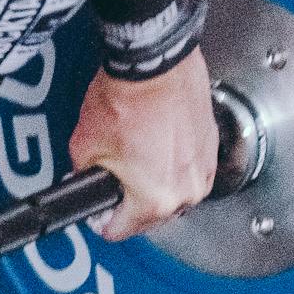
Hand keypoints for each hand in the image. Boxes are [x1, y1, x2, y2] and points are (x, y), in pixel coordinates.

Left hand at [68, 48, 217, 241]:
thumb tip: (85, 181)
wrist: (155, 63)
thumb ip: (83, 179)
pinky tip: (152, 147)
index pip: (119, 230)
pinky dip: (169, 164)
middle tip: (110, 181)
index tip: (96, 210)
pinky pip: (185, 168)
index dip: (100, 219)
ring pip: (170, 193)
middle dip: (127, 201)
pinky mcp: (210, 145)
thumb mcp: (84, 150)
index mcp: (156, 201)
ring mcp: (204, 167)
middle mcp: (187, 190)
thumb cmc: (126, 101)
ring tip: (131, 160)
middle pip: (149, 216)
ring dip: (150, 184)